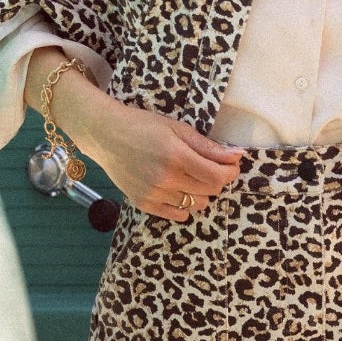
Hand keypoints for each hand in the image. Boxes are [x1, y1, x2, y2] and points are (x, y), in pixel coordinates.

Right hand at [56, 74, 240, 220]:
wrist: (105, 135)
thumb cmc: (142, 126)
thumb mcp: (177, 128)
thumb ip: (207, 146)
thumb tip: (236, 156)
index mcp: (176, 156)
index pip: (217, 177)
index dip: (230, 173)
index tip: (231, 165)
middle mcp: (166, 179)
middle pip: (209, 192)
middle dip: (217, 180)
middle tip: (211, 167)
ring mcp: (154, 194)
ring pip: (195, 205)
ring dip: (201, 193)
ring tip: (191, 177)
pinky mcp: (144, 203)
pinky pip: (176, 214)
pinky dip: (184, 206)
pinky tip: (179, 190)